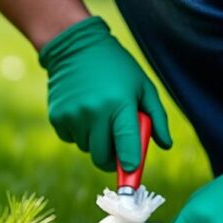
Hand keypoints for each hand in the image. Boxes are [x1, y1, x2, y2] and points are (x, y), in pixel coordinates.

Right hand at [39, 17, 170, 171]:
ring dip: (94, 142)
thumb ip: (156, 117)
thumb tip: (165, 146)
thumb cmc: (117, 69)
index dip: (129, 164)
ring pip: (86, 149)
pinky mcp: (58, 118)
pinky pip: (71, 139)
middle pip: (102, 156)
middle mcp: (94, 112)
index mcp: (119, 104)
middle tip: (116, 150)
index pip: (126, 144)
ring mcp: (73, 116)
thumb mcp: (142, 86)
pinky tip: (82, 112)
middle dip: (110, 159)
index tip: (131, 173)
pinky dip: (78, 133)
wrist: (76, 48)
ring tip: (98, 116)